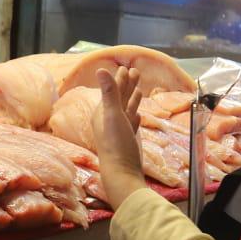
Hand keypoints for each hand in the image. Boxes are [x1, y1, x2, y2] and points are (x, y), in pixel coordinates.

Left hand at [95, 66, 147, 208]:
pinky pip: (131, 123)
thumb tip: (101, 70)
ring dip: (132, 98)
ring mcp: (118, 131)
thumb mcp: (113, 114)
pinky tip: (137, 114)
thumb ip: (109, 92)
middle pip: (119, 98)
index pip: (112, 91)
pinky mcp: (127, 140)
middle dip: (127, 85)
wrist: (122, 172)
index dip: (119, 79)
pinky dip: (134, 115)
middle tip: (135, 71)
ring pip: (126, 109)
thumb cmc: (116, 143)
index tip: (126, 68)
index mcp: (102, 113)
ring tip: (139, 88)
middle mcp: (108, 120)